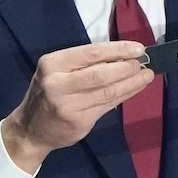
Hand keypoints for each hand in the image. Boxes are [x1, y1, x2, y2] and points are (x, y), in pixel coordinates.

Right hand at [2, 41, 153, 172]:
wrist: (30, 129)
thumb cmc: (47, 93)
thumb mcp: (56, 71)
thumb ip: (84, 64)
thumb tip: (122, 55)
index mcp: (53, 64)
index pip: (91, 53)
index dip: (118, 50)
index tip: (138, 48)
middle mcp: (58, 84)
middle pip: (101, 74)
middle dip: (126, 67)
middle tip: (143, 63)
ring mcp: (68, 106)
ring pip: (108, 92)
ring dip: (131, 82)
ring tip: (147, 75)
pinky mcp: (79, 122)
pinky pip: (107, 105)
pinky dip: (124, 95)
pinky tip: (135, 88)